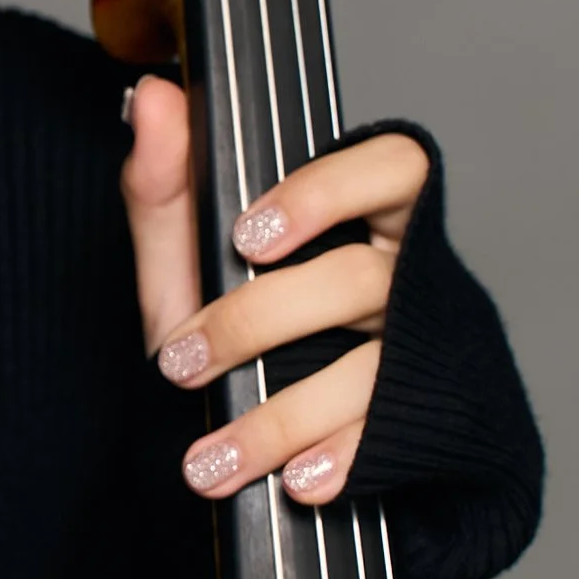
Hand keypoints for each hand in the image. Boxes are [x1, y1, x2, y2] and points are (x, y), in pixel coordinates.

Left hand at [120, 76, 427, 507]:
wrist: (283, 454)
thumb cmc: (245, 339)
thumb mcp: (191, 267)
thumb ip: (169, 187)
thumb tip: (153, 96)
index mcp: (366, 219)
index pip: (392, 167)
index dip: (327, 193)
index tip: (247, 237)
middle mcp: (408, 279)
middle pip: (361, 278)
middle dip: (258, 322)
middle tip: (181, 360)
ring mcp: (423, 355)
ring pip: (372, 370)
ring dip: (280, 416)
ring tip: (208, 461)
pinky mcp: (426, 425)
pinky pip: (392, 439)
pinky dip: (337, 461)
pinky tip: (294, 482)